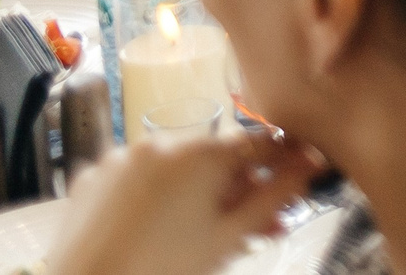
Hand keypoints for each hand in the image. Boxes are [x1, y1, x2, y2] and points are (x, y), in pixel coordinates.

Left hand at [51, 128, 327, 274]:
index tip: (299, 169)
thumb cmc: (160, 271)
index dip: (284, 159)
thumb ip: (276, 195)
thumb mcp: (229, 236)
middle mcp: (161, 143)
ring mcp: (123, 158)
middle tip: (257, 223)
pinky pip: (137, 177)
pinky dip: (154, 195)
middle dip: (240, 189)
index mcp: (199, 154)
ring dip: (198, 192)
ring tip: (206, 232)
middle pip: (216, 159)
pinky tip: (158, 227)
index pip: (259, 144)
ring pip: (176, 168)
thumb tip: (310, 164)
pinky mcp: (94, 176)